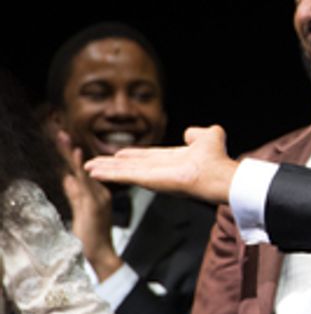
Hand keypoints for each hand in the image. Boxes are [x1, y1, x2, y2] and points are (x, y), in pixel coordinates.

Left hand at [55, 130, 123, 278]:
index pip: (81, 169)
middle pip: (82, 165)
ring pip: (83, 169)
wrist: (98, 253)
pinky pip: (87, 181)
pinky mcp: (95, 202)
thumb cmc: (89, 236)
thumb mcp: (79, 211)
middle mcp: (99, 191)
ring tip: (62, 136)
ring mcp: (98, 195)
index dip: (69, 154)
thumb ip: (74, 194)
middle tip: (58, 131)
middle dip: (68, 147)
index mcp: (96, 192)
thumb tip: (67, 179)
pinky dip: (80, 167)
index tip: (60, 139)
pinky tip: (75, 155)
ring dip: (71, 152)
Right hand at [85, 125, 237, 205]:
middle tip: (91, 163)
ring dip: (105, 169)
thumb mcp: (209, 137)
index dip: (130, 156)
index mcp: (172, 160)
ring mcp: (153, 177)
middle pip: (130, 166)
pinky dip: (108, 174)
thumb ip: (199, 133)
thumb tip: (191, 132)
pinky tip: (94, 172)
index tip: (116, 154)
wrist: (220, 175)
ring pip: (124, 172)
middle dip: (111, 165)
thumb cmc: (218, 161)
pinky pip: (124, 176)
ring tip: (87, 167)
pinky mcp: (148, 181)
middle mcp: (160, 170)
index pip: (146, 158)